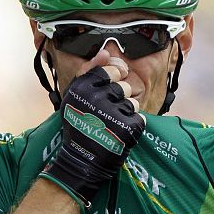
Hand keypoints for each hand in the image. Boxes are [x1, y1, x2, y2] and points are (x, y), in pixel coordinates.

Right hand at [40, 57, 144, 207]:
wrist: (80, 161)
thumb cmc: (78, 126)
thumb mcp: (75, 95)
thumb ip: (89, 70)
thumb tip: (106, 52)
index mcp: (83, 87)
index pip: (111, 69)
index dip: (115, 76)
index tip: (112, 85)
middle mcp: (97, 98)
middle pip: (123, 86)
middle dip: (119, 97)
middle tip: (106, 113)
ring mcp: (113, 113)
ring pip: (132, 102)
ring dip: (125, 112)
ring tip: (110, 125)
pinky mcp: (128, 128)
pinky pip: (139, 117)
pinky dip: (132, 126)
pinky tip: (119, 133)